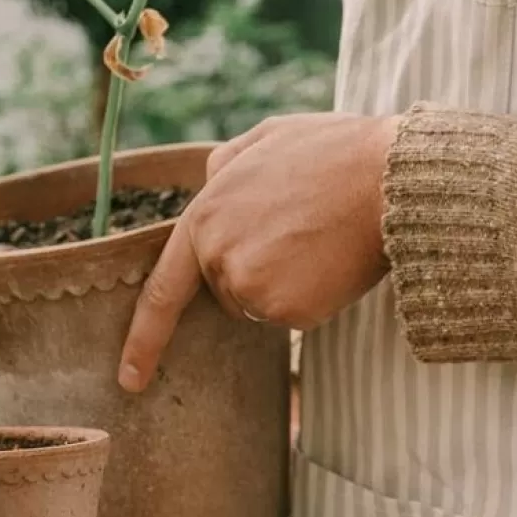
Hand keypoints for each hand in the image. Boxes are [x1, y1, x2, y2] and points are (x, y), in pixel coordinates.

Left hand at [118, 112, 398, 392]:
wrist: (387, 178)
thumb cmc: (334, 154)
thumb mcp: (266, 139)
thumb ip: (226, 165)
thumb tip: (209, 183)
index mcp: (204, 218)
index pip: (162, 291)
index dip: (143, 340)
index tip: (129, 378)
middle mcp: (219, 258)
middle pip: (229, 292)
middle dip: (257, 271)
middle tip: (300, 229)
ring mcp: (252, 288)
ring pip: (263, 305)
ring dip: (288, 283)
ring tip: (320, 238)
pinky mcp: (289, 311)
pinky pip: (296, 316)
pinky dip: (315, 297)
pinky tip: (332, 261)